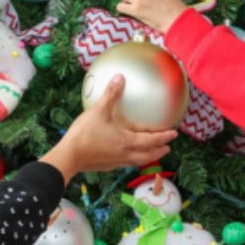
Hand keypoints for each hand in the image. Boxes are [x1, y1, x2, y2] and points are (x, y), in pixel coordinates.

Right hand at [40, 75, 176, 183]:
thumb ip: (111, 94)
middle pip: (148, 155)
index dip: (164, 137)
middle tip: (168, 147)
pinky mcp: (107, 166)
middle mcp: (125, 154)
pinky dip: (132, 159)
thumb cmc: (85, 134)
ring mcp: (116, 162)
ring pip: (137, 161)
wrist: (69, 156)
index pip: (151, 140)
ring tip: (151, 154)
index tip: (174, 134)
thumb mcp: (98, 110)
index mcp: (127, 141)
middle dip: (159, 151)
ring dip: (148, 157)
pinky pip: (124, 163)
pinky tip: (126, 155)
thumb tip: (120, 77)